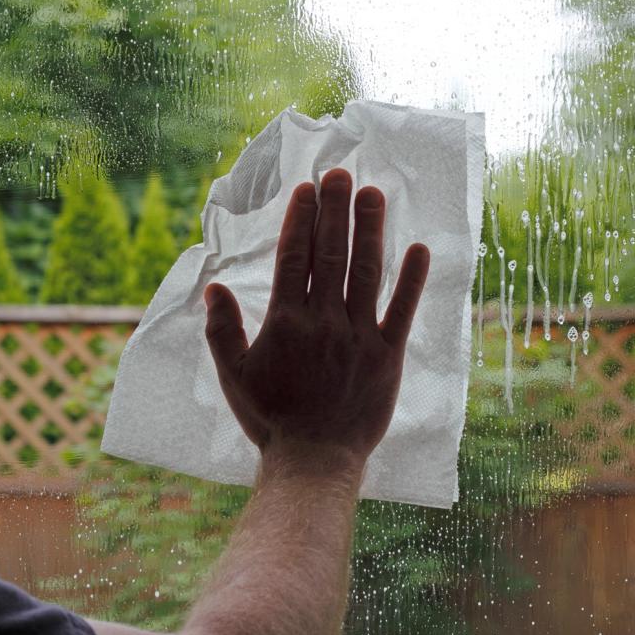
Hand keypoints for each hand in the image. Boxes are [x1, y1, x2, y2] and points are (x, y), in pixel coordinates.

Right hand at [203, 168, 429, 469]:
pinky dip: (412, 280)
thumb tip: (215, 287)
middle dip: (336, 210)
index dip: (302, 219)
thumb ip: (223, 330)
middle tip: (341, 173)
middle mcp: (324, 321)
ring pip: (366, 273)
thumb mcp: (234, 376)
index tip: (308, 189)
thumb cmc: (271, 419)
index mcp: (286, 322)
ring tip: (374, 194)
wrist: (315, 461)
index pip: (294, 258)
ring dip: (371, 230)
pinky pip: (402, 312)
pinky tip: (419, 248)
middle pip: (331, 254)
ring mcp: (359, 337)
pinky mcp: (389, 356)